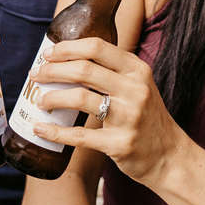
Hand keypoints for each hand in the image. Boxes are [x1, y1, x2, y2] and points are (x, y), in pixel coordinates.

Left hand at [32, 37, 185, 188]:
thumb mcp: (138, 86)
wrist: (169, 156)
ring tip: (39, 101)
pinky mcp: (120, 144)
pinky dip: (55, 132)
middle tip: (35, 75)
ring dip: (52, 98)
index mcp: (137, 70)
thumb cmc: (146, 117)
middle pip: (84, 70)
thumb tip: (67, 61)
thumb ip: (112, 72)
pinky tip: (40, 129)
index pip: (97, 47)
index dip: (67, 48)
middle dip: (53, 71)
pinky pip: (80, 136)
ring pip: (80, 98)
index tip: (48, 53)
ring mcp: (128, 117)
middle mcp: (135, 89)